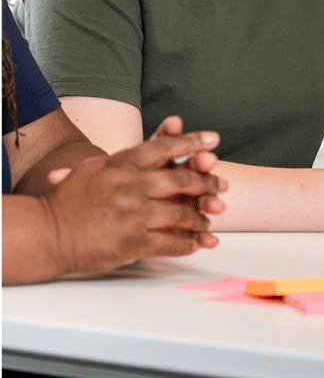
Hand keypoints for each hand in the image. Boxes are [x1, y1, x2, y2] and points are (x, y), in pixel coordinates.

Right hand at [40, 118, 226, 274]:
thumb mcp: (93, 169)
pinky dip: (188, 243)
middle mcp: (130, 185)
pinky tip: (198, 243)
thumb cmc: (68, 201)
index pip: (164, 147)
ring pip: (182, 212)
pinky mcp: (133, 242)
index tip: (214, 140)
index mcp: (121, 163)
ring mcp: (133, 214)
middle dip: (207, 182)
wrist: (45, 234)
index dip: (192, 142)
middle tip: (223, 185)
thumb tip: (164, 134)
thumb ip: (125, 157)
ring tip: (210, 218)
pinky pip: (171, 242)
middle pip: (181, 178)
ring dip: (200, 217)